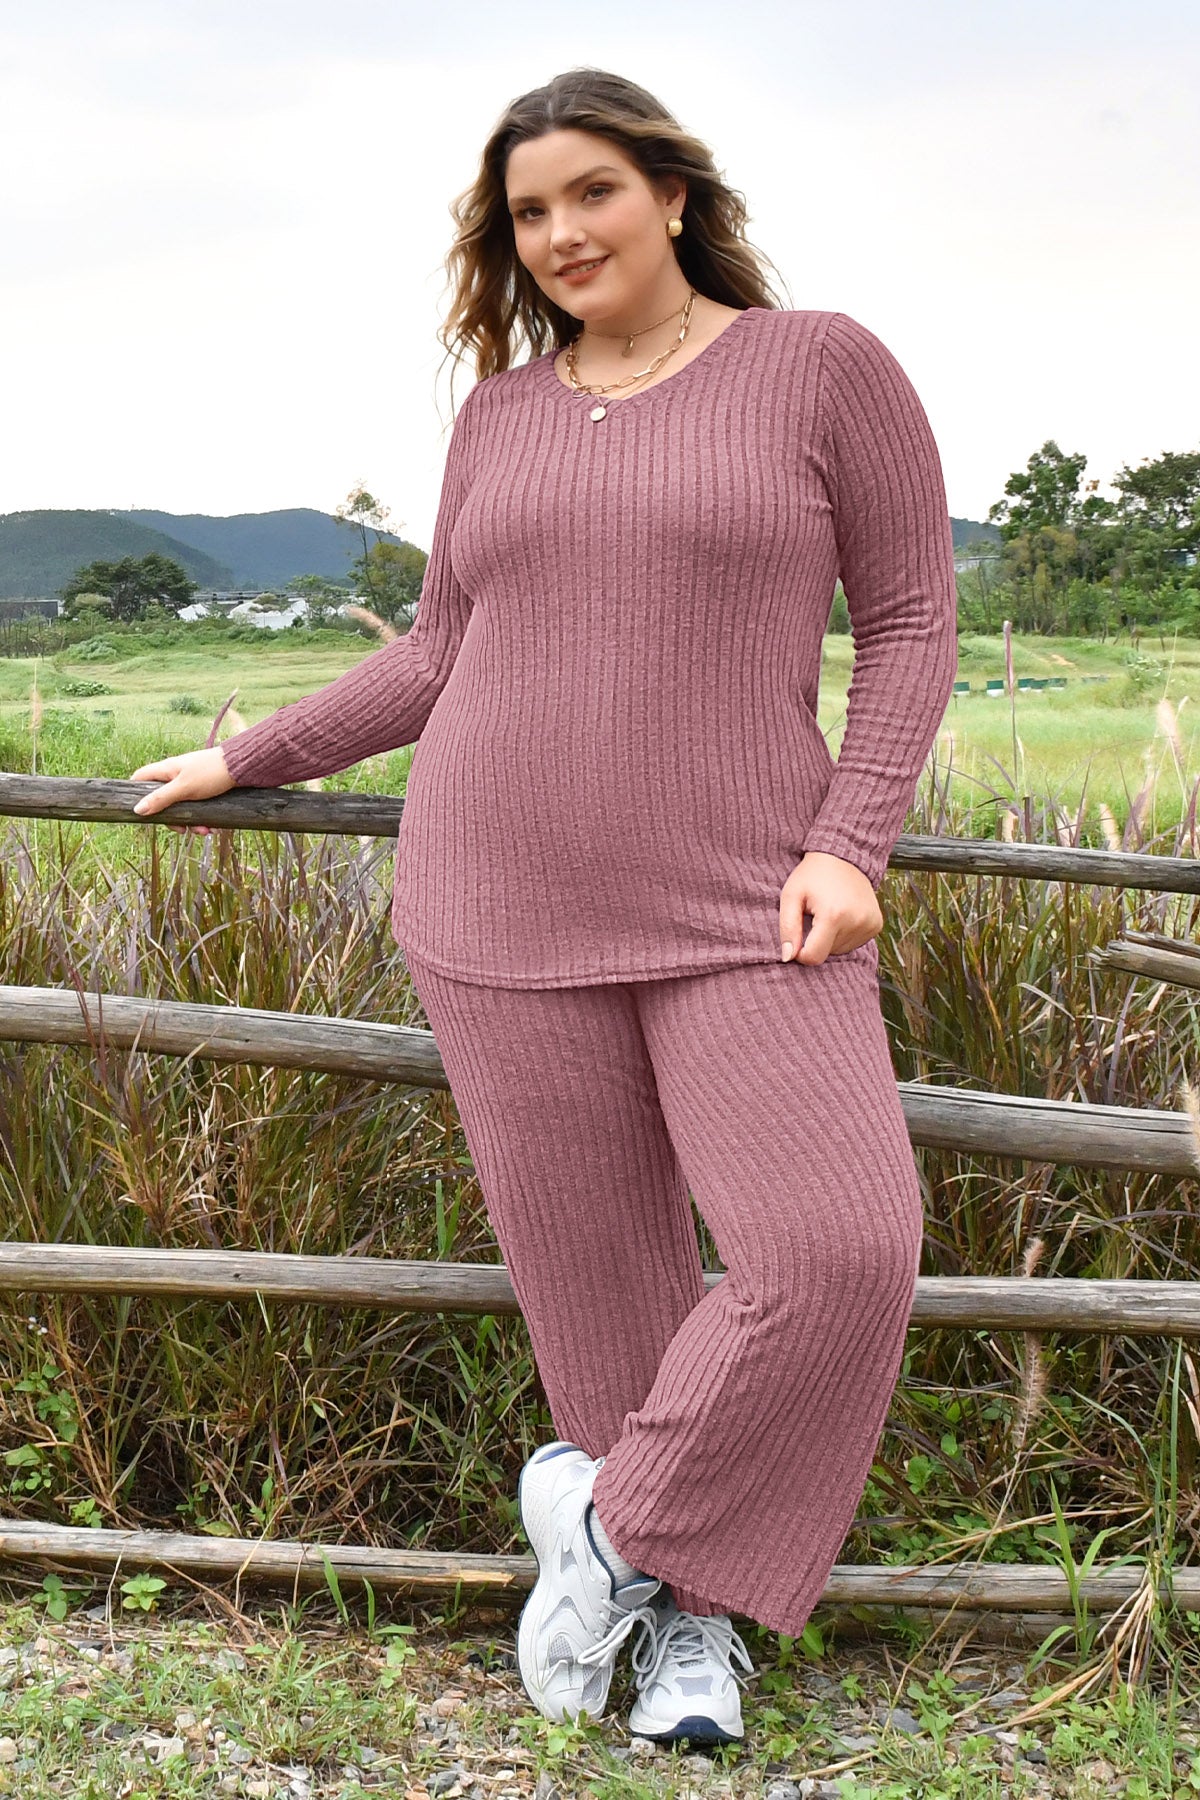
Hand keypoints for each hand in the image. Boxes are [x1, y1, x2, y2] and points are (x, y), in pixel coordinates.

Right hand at [128, 747, 234, 835]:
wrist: (242, 767)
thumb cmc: (211, 773)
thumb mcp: (183, 788)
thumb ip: (160, 799)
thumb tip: (137, 810)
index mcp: (165, 770)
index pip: (140, 779)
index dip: (136, 794)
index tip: (142, 812)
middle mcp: (175, 776)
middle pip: (162, 800)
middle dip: (172, 818)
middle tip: (182, 830)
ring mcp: (189, 783)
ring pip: (181, 807)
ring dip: (191, 822)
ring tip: (204, 831)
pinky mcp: (203, 790)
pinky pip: (197, 808)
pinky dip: (202, 818)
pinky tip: (212, 827)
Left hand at [779, 851, 882, 965]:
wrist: (843, 856)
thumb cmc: (812, 875)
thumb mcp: (791, 896)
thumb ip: (787, 928)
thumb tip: (788, 957)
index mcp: (833, 916)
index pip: (814, 957)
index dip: (801, 952)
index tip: (799, 934)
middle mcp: (856, 921)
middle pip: (828, 954)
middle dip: (817, 940)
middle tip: (816, 914)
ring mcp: (870, 924)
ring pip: (840, 950)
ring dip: (831, 937)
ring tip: (830, 912)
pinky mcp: (877, 924)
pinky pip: (855, 943)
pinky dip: (844, 934)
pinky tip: (842, 914)